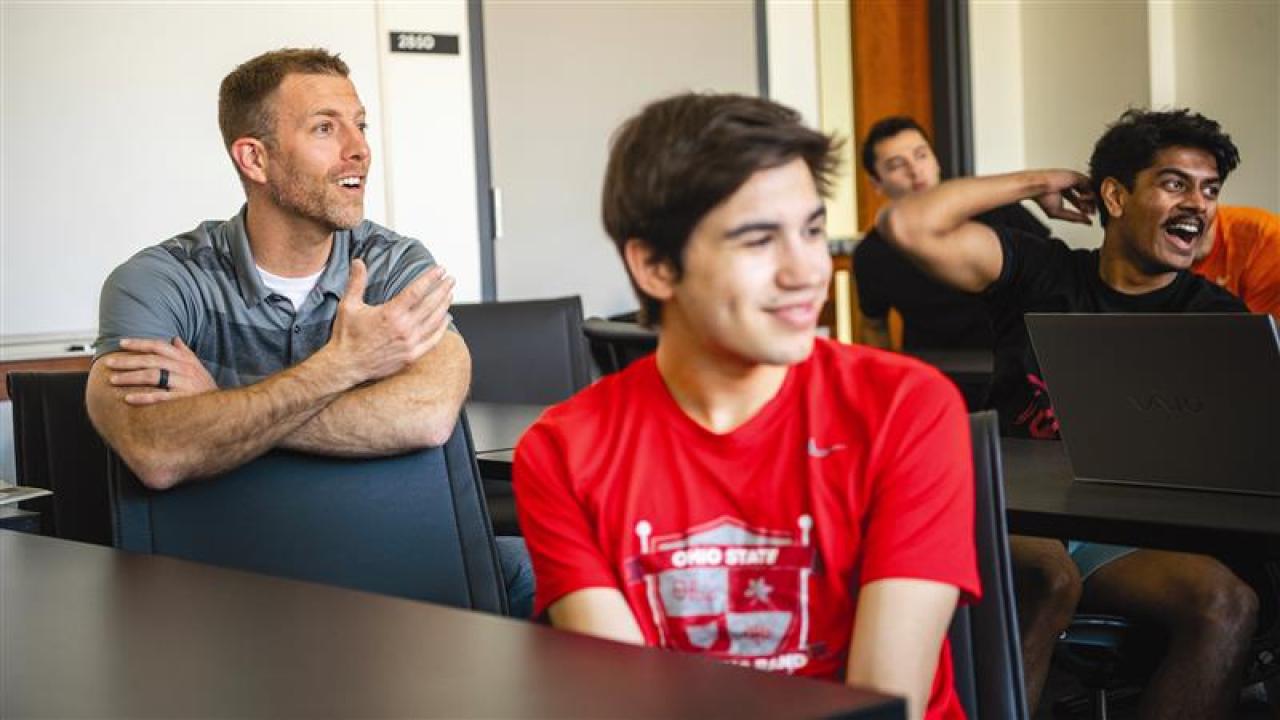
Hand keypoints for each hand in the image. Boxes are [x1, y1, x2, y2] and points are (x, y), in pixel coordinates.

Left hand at [104, 337, 217, 404]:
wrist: (224, 407)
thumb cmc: (205, 387)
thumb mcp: (197, 367)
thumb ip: (185, 352)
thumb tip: (175, 339)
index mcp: (185, 359)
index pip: (159, 346)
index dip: (139, 343)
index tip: (122, 343)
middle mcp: (184, 369)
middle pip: (151, 360)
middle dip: (128, 360)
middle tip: (110, 362)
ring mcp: (184, 384)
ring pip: (152, 376)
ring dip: (131, 377)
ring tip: (114, 379)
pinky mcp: (183, 400)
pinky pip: (159, 397)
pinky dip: (143, 397)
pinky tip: (129, 398)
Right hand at [323, 260, 454, 384]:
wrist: (346, 365)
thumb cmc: (346, 336)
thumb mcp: (349, 305)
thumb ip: (356, 282)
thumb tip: (358, 262)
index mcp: (390, 314)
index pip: (417, 291)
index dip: (430, 278)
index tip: (440, 270)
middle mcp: (404, 328)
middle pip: (431, 304)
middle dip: (442, 289)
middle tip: (450, 279)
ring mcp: (410, 344)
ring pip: (435, 321)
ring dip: (444, 306)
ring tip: (450, 294)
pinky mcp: (411, 356)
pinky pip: (433, 340)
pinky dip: (442, 328)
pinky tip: (446, 319)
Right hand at [1032, 170, 1095, 224]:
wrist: (1039, 186)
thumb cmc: (1043, 197)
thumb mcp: (1059, 213)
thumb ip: (1074, 217)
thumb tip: (1087, 222)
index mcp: (1062, 191)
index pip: (1076, 199)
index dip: (1083, 207)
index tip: (1087, 214)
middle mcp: (1068, 184)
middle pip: (1084, 194)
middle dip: (1089, 205)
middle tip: (1091, 213)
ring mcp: (1073, 180)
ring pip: (1089, 189)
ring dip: (1089, 201)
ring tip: (1084, 207)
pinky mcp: (1077, 176)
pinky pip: (1089, 185)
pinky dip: (1088, 194)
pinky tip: (1081, 199)